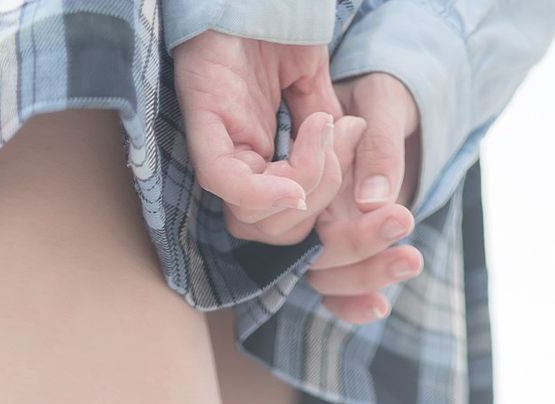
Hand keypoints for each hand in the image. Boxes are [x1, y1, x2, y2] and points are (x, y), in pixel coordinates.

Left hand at [174, 33, 355, 243]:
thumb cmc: (274, 24)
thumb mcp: (313, 83)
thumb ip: (326, 130)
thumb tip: (347, 165)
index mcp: (262, 157)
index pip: (291, 216)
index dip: (328, 201)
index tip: (352, 147)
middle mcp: (238, 160)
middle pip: (275, 227)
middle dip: (320, 196)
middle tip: (340, 139)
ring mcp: (218, 145)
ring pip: (253, 214)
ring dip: (304, 183)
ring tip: (322, 128)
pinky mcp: (202, 123)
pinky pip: (225, 181)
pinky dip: (263, 193)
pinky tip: (294, 184)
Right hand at [308, 72, 423, 323]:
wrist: (398, 110)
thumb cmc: (384, 95)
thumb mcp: (385, 101)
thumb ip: (379, 147)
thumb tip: (372, 201)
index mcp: (297, 169)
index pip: (296, 204)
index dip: (323, 203)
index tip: (376, 200)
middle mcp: (300, 209)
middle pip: (308, 247)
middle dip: (358, 242)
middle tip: (402, 221)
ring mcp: (316, 235)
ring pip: (324, 275)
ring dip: (365, 276)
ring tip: (412, 260)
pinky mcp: (337, 255)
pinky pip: (334, 292)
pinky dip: (353, 305)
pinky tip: (381, 308)